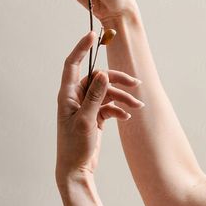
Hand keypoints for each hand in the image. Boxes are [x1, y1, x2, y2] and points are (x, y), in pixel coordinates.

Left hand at [56, 31, 143, 185]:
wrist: (75, 171)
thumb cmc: (74, 147)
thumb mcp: (85, 120)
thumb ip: (94, 96)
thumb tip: (103, 74)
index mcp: (67, 94)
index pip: (72, 63)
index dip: (82, 48)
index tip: (93, 35)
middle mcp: (75, 97)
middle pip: (98, 79)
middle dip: (117, 80)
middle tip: (135, 83)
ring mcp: (85, 106)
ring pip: (107, 93)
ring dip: (122, 97)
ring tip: (138, 105)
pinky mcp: (94, 116)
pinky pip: (109, 106)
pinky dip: (119, 109)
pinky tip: (127, 117)